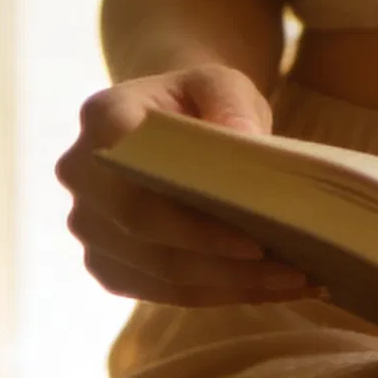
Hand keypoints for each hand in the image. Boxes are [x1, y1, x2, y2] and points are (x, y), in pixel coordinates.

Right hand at [53, 63, 323, 308]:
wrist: (166, 120)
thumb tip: (244, 141)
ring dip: (230, 287)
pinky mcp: (107, 263)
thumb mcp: (221, 82)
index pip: (140, 180)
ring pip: (159, 273)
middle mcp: (81, 175)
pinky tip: (268, 289)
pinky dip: (217, 294)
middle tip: (291, 272)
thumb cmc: (198, 99)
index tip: (254, 242)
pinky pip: (161, 290)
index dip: (191, 222)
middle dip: (223, 264)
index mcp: (103, 118)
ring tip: (296, 283)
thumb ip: (231, 102)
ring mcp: (89, 226)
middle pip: (147, 236)